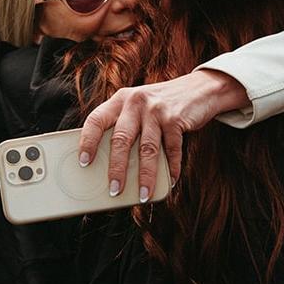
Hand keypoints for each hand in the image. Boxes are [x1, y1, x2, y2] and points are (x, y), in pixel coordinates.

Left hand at [78, 69, 248, 201]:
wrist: (199, 88)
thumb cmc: (161, 104)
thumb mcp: (138, 107)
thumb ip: (125, 126)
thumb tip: (112, 166)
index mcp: (120, 100)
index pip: (96, 120)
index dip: (87, 141)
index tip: (84, 162)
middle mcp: (135, 102)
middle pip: (121, 139)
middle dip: (117, 169)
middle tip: (114, 190)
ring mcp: (156, 109)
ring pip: (147, 149)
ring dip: (145, 176)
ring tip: (143, 195)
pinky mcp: (176, 118)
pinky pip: (172, 149)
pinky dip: (171, 168)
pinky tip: (170, 181)